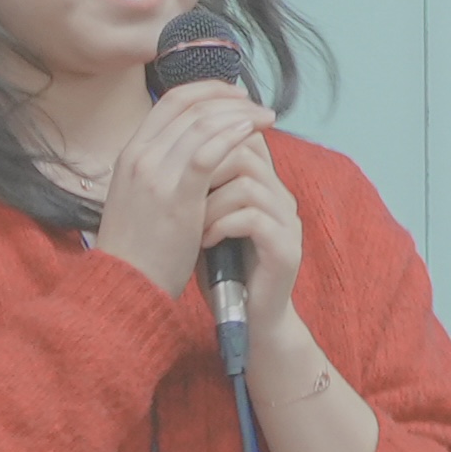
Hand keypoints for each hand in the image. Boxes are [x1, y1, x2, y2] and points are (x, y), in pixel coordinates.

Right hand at [93, 83, 272, 293]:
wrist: (126, 285)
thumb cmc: (139, 247)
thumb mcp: (140, 197)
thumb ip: (161, 169)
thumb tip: (193, 150)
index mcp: (130, 152)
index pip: (171, 101)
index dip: (208, 91)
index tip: (235, 97)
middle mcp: (140, 155)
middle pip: (190, 106)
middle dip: (230, 100)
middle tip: (258, 107)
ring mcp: (155, 174)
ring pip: (202, 123)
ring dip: (239, 115)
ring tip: (266, 120)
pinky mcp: (176, 196)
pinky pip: (207, 153)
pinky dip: (231, 136)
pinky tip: (251, 134)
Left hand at [189, 126, 304, 320]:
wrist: (245, 317)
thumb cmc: (218, 265)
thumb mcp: (202, 218)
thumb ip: (196, 184)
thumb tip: (163, 149)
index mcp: (262, 182)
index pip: (242, 134)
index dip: (208, 139)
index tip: (178, 165)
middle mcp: (280, 194)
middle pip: (245, 151)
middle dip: (204, 171)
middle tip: (182, 194)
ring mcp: (287, 221)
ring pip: (247, 183)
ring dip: (209, 202)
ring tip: (191, 224)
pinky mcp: (286, 248)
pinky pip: (253, 218)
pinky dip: (221, 225)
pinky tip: (204, 241)